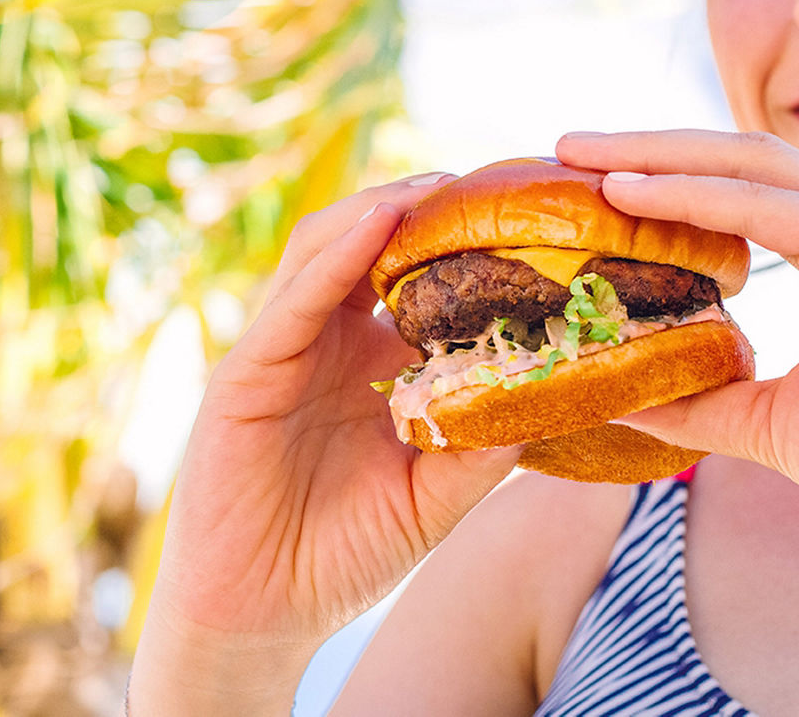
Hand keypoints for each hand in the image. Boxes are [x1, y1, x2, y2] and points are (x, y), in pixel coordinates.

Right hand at [129, 173, 522, 714]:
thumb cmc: (341, 556)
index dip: (465, 250)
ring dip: (378, 210)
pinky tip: (376, 223)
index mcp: (370, 370)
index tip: (529, 223)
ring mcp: (282, 354)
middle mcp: (326, 348)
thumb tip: (554, 394)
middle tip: (490, 182)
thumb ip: (482, 447)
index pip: (416, 287)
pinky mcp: (244, 374)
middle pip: (370, 249)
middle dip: (425, 210)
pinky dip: (333, 256)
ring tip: (439, 185)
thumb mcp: (432, 498)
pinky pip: (291, 302)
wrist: (259, 615)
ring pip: (324, 252)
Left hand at [558, 130, 798, 560]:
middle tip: (566, 149)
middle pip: (736, 161)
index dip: (664, 179)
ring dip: (657, 157)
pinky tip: (631, 194)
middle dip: (646, 149)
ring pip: (749, 167)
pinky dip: (694, 198)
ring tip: (581, 159)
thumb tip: (626, 392)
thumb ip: (705, 401)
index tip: (589, 182)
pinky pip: (771, 209)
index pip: (739, 192)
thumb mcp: (771, 425)